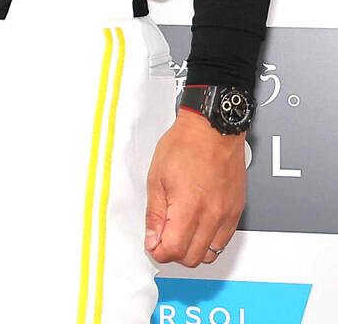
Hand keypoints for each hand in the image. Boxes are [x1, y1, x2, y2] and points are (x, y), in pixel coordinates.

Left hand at [145, 110, 246, 266]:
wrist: (212, 130)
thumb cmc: (184, 145)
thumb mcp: (156, 177)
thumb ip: (154, 213)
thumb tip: (152, 238)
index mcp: (189, 207)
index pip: (174, 250)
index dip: (158, 250)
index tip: (152, 242)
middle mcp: (212, 216)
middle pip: (193, 258)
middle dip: (174, 252)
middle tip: (163, 236)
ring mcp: (227, 215)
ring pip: (210, 253)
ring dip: (192, 249)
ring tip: (179, 230)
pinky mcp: (237, 211)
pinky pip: (224, 240)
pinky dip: (209, 240)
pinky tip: (197, 225)